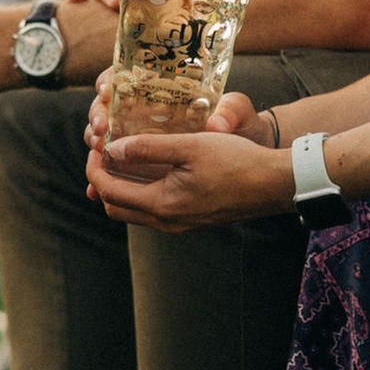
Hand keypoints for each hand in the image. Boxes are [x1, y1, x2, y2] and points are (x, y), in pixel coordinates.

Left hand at [83, 78, 288, 231]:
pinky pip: (153, 211)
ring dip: (121, 188)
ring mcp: (180, 224)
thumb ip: (148, 148)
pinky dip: (141, 192)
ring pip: (134, 211)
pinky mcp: (191, 220)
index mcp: (162, 205)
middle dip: (103, 182)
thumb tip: (113, 150)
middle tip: (103, 155)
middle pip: (116, 208)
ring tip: (121, 159)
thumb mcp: (189, 145)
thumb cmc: (236, 161)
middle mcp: (167, 222)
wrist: (274, 184)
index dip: (95, 168)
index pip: (110, 191)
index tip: (96, 146)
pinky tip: (148, 170)